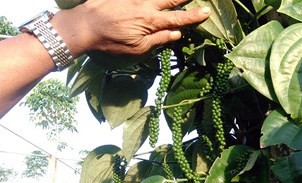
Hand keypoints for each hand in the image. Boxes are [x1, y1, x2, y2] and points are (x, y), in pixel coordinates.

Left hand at [52, 0, 210, 56]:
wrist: (83, 26)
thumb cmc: (110, 42)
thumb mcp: (137, 48)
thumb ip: (158, 39)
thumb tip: (176, 34)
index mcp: (151, 22)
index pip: (178, 18)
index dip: (193, 16)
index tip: (206, 11)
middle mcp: (145, 5)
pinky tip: (152, 1)